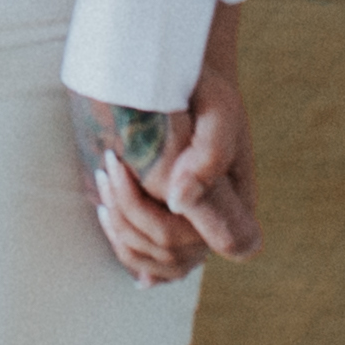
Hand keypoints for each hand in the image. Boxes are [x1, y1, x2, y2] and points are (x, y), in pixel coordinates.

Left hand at [79, 21, 260, 288]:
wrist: (181, 80)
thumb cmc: (202, 90)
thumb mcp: (217, 107)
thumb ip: (210, 154)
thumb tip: (178, 201)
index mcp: (240, 201)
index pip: (225, 242)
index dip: (176, 224)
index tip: (135, 175)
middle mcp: (220, 225)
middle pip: (174, 251)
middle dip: (130, 213)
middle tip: (107, 166)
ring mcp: (194, 232)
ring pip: (157, 264)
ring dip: (120, 230)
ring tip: (103, 183)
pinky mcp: (168, 228)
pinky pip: (148, 263)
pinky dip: (125, 249)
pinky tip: (112, 227)